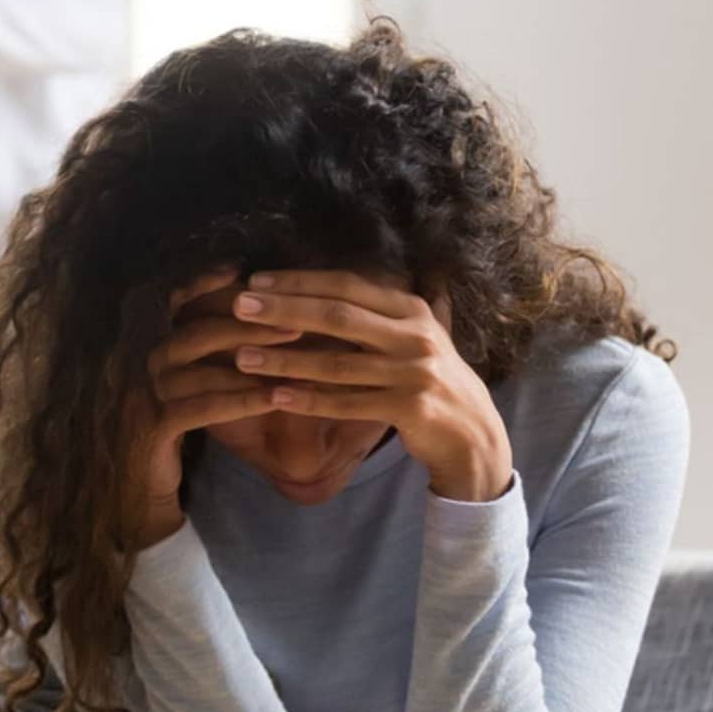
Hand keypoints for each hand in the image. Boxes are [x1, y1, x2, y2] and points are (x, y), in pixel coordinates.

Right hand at [134, 270, 302, 547]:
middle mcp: (137, 367)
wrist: (139, 502)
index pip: (173, 306)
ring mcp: (139, 398)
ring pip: (198, 368)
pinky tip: (275, 398)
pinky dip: (240, 401)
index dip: (203, 286)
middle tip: (296, 318)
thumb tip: (254, 323)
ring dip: (252, 359)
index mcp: (146, 352)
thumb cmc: (172, 441)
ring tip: (298, 353)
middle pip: (194, 332)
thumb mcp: (188, 393)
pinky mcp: (148, 431)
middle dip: (248, 322)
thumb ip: (206, 359)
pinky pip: (199, 409)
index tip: (244, 270)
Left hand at [230, 270, 513, 502]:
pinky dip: (310, 401)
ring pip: (338, 364)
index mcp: (411, 308)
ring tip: (242, 357)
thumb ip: (377, 310)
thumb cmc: (429, 376)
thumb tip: (322, 281)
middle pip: (338, 317)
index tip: (257, 281)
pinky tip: (275, 397)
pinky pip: (348, 403)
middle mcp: (415, 335)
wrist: (472, 431)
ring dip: (286, 360)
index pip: (347, 286)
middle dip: (285, 310)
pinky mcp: (410, 409)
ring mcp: (414, 372)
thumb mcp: (415, 334)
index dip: (301, 281)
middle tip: (240, 306)